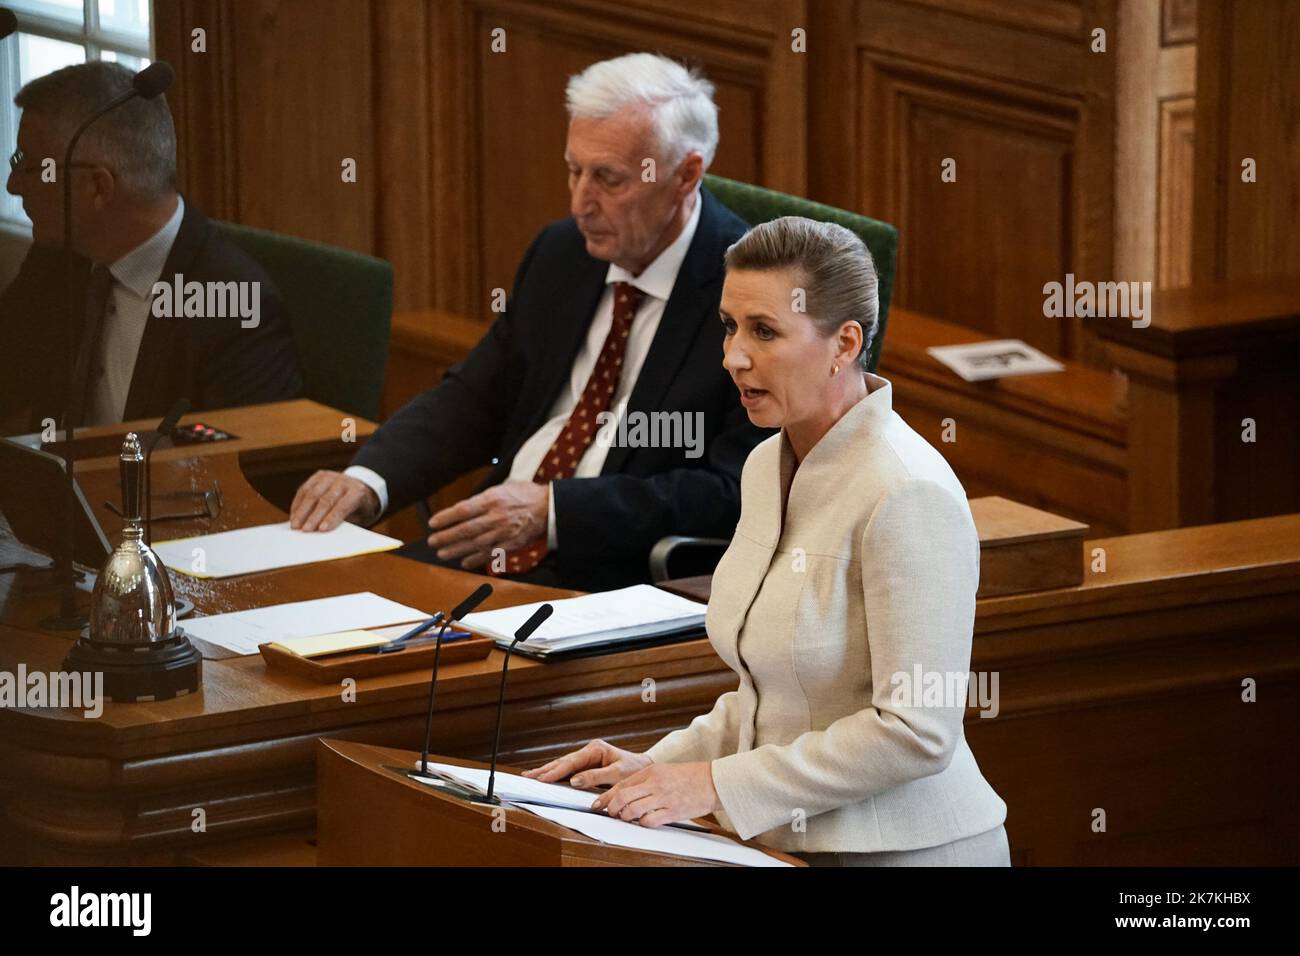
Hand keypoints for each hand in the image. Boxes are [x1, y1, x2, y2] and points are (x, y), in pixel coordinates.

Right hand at [289, 470, 379, 531]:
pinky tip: (294, 515)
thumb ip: (344, 523)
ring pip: (312, 493)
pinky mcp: (318, 476)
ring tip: (295, 525)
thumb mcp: (359, 517)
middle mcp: (343, 481)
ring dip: (302, 511)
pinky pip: (305, 489)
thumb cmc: (358, 508)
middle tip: (304, 530)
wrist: (359, 488)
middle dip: (314, 516)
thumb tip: (323, 533)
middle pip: (326, 499)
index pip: (343, 505)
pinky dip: (298, 504)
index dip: (332, 518)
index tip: (321, 530)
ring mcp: (330, 476)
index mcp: (357, 491)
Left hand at [426, 480, 547, 569]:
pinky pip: (490, 554)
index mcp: (492, 499)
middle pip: (466, 529)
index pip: (463, 510)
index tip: (433, 523)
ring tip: (442, 553)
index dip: (446, 518)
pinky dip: (476, 559)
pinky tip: (464, 562)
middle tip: (432, 541)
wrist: (549, 507)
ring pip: (475, 544)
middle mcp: (496, 517)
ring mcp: (503, 532)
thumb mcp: (503, 488)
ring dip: (456, 550)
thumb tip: (463, 508)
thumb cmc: (525, 495)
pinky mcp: (510, 544)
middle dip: (446, 536)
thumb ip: (483, 499)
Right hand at [522, 739, 652, 789]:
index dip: (555, 771)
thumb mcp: (618, 773)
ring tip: (530, 776)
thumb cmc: (634, 770)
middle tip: (528, 777)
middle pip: (563, 762)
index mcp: (595, 749)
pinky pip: (568, 770)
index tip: (542, 779)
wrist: (644, 768)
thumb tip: (574, 781)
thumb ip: (596, 776)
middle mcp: (589, 751)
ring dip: (547, 771)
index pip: (571, 762)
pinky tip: (545, 777)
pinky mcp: (587, 766)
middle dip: (545, 769)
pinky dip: (556, 774)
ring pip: (563, 765)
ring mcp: (587, 758)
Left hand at [591, 761, 720, 827]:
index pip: (622, 784)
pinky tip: (644, 822)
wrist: (714, 781)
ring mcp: (663, 798)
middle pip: (623, 797)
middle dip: (612, 809)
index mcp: (652, 771)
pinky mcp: (673, 812)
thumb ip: (645, 780)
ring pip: (633, 810)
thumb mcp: (664, 771)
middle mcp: (655, 783)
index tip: (598, 804)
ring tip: (627, 819)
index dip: (607, 796)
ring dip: (626, 818)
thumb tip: (626, 792)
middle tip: (611, 814)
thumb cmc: (690, 776)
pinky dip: (642, 824)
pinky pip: (649, 821)